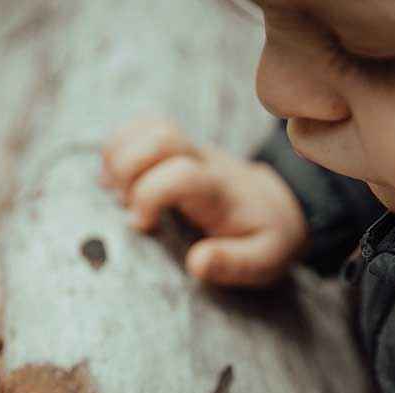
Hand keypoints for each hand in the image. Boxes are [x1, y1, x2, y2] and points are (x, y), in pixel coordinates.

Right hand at [98, 115, 309, 286]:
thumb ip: (232, 263)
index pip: (180, 174)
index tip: (142, 225)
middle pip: (160, 136)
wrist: (278, 205)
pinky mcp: (176, 149)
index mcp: (219, 191)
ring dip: (118, 155)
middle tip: (123, 203)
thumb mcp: (262, 260)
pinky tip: (118, 180)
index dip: (149, 196)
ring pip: (147, 126)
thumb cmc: (265, 236)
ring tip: (116, 191)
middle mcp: (202, 162)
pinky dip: (119, 148)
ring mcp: (189, 150)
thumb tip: (195, 264)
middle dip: (127, 168)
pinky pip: (142, 129)